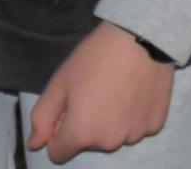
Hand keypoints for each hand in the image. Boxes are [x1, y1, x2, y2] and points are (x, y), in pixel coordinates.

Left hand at [27, 21, 172, 163]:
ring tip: (118, 89)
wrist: (142, 37)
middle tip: (95, 91)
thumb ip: (42, 117)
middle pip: (89, 143)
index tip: (71, 106)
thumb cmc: (96, 56)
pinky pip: (138, 128)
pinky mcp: (156, 124)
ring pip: (115, 136)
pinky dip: (134, 116)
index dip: (59, 130)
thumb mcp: (60, 81)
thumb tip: (35, 144)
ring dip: (112, 121)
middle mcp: (109, 142)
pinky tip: (136, 91)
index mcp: (81, 133)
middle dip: (88, 124)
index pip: (58, 153)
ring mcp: (135, 135)